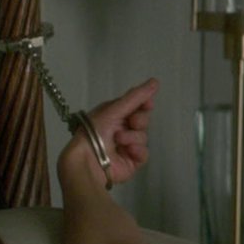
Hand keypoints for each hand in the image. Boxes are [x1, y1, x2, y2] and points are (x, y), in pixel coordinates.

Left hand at [61, 77, 158, 194]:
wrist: (87, 159)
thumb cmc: (95, 131)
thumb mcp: (113, 110)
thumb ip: (136, 97)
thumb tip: (155, 81)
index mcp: (114, 115)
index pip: (136, 106)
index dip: (144, 104)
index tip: (148, 103)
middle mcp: (121, 129)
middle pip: (143, 121)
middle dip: (139, 120)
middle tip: (132, 122)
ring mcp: (127, 146)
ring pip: (143, 137)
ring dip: (132, 137)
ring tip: (119, 140)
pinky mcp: (132, 162)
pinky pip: (144, 153)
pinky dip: (137, 151)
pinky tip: (129, 150)